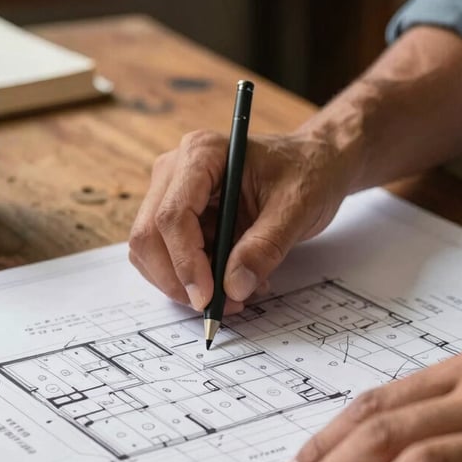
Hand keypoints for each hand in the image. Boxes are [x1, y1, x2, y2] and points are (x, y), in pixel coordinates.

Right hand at [129, 129, 353, 312]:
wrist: (312, 165)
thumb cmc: (305, 173)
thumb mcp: (296, 208)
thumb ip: (264, 246)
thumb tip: (233, 287)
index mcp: (201, 153)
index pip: (173, 215)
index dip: (185, 262)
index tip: (207, 298)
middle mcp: (175, 171)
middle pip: (149, 236)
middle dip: (179, 280)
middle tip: (220, 307)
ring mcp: (171, 194)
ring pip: (150, 253)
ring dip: (183, 284)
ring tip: (235, 293)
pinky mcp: (178, 219)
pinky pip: (167, 258)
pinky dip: (192, 280)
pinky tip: (230, 282)